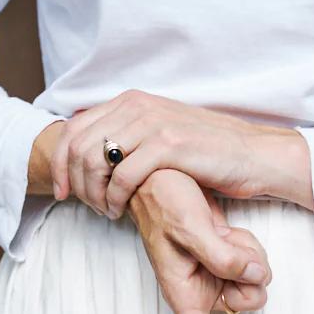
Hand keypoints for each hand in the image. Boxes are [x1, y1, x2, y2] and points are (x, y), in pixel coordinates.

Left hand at [45, 91, 313, 219]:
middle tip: (86, 207)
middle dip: (73, 181)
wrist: (254, 156)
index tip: (62, 190)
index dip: (60, 161)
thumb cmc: (209, 153)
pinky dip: (114, 198)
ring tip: (105, 211)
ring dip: (93, 193)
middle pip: (78, 144)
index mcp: (132, 101)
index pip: (74, 127)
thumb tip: (95, 154)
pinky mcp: (169, 146)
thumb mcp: (163, 134)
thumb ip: (130, 136)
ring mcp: (153, 123)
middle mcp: (138, 106)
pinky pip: (122, 175)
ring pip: (96, 160)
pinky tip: (120, 211)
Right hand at [129, 169, 268, 313]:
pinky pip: (254, 261)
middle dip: (248, 277)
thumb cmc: (161, 199)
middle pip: (246, 303)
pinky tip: (227, 228)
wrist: (161, 173)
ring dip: (250, 255)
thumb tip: (254, 277)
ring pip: (256, 281)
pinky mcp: (227, 258)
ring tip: (223, 232)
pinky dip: (248, 244)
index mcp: (183, 294)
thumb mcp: (188, 225)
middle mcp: (202, 290)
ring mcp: (216, 274)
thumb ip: (222, 255)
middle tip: (230, 245)